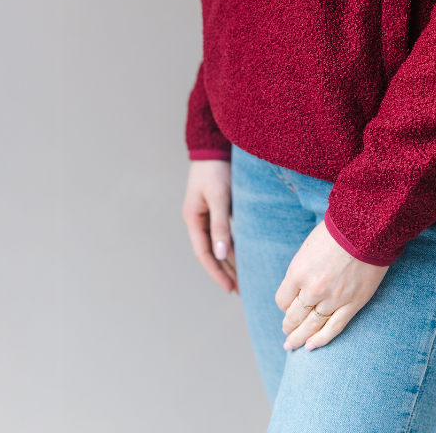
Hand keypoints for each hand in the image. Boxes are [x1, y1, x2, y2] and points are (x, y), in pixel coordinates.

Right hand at [182, 159, 238, 293]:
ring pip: (218, 243)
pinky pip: (225, 232)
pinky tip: (242, 254)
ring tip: (241, 279)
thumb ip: (220, 225)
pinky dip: (232, 245)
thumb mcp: (219, 197)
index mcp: (193, 219)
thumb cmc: (215, 170)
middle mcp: (198, 219)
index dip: (216, 272)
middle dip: (224, 271)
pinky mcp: (218, 207)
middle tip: (238, 290)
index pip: (204, 253)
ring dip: (229, 260)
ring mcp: (207, 214)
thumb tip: (221, 254)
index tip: (229, 288)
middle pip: (210, 252)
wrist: (214, 146)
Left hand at [276, 219, 387, 350]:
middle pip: (294, 316)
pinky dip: (321, 339)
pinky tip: (311, 346)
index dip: (284, 305)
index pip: (283, 300)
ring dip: (300, 337)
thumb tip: (298, 287)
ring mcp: (333, 299)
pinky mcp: (353, 304)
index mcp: (298, 271)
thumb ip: (302, 269)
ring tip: (292, 345)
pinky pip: (334, 328)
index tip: (287, 306)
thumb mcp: (309, 246)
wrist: (368, 227)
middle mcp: (313, 289)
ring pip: (312, 326)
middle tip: (286, 331)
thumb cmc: (337, 231)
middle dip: (289, 325)